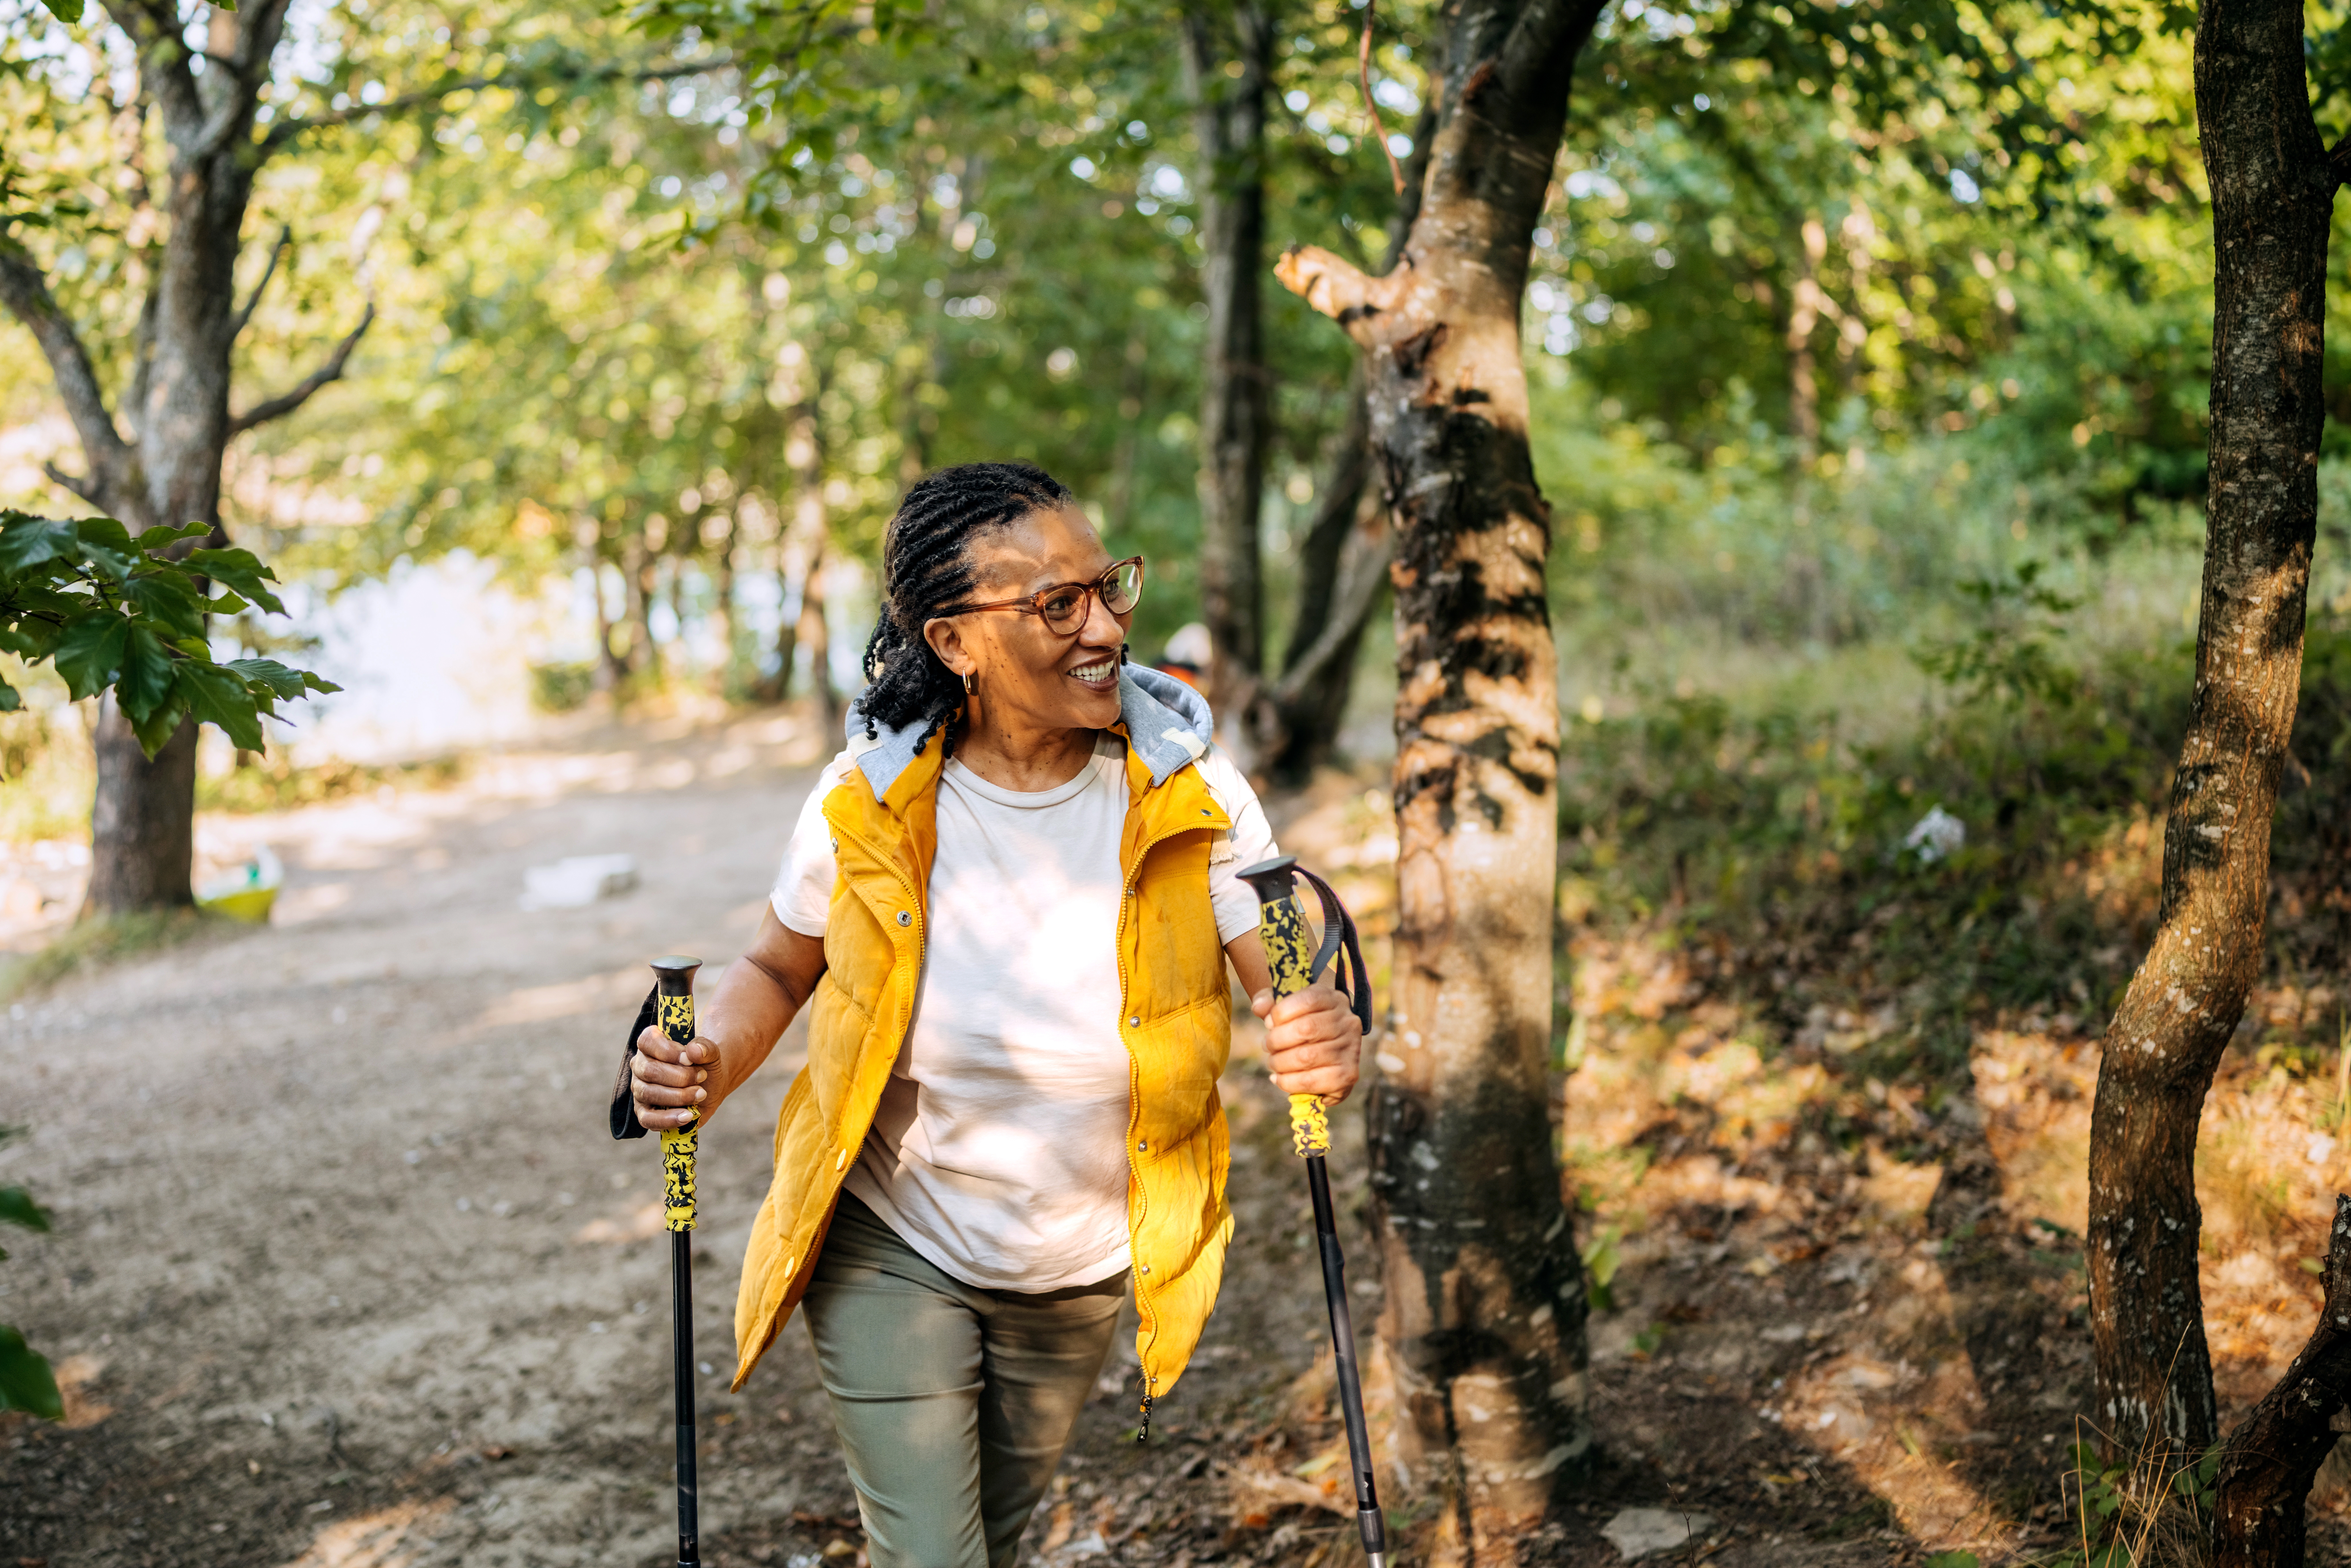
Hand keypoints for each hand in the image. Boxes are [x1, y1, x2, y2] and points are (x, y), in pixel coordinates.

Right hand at [631, 1026, 717, 1131]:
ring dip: (678, 1095)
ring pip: (648, 1093)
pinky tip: (687, 1116)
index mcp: (651, 1045)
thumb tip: (694, 1051)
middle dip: (680, 1076)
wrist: (709, 1086)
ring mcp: (640, 1090)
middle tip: (702, 1077)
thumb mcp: (711, 1053)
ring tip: (700, 1094)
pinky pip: (647, 1119)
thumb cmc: (704, 1065)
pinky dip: (668, 1119)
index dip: (668, 1051)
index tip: (690, 1059)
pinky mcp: (644, 1112)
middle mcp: (640, 1066)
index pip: (647, 1041)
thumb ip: (705, 1047)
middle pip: (649, 1070)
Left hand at [1254, 982, 1361, 1104]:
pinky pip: (1310, 1081)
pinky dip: (1288, 1081)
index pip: (1309, 999)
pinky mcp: (1348, 1075)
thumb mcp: (1285, 1008)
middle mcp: (1348, 1022)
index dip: (1282, 1012)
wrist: (1324, 1055)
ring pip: (1306, 1057)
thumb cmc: (1300, 1027)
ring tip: (1273, 1062)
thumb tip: (1259, 1007)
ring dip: (1280, 1062)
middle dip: (1277, 1040)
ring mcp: (1351, 1049)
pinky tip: (1279, 1078)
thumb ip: (1268, 1002)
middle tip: (1267, 1046)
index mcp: (1334, 999)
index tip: (1269, 1023)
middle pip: (1306, 1029)